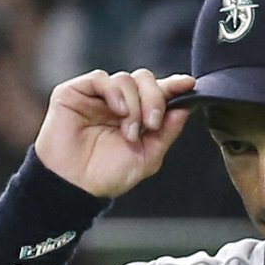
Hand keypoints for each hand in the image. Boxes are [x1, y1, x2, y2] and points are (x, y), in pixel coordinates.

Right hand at [33, 69, 194, 197]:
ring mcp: (97, 97)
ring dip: (134, 105)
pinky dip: (115, 92)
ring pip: (126, 79)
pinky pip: (101, 78)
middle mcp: (118, 103)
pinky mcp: (75, 92)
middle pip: (145, 79)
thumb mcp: (147, 157)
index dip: (174, 85)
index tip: (189, 84)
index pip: (157, 93)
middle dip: (155, 98)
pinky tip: (118, 111)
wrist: (75, 186)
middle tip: (153, 123)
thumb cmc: (106, 176)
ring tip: (129, 132)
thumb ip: (167, 133)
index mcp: (135, 116)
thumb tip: (184, 108)